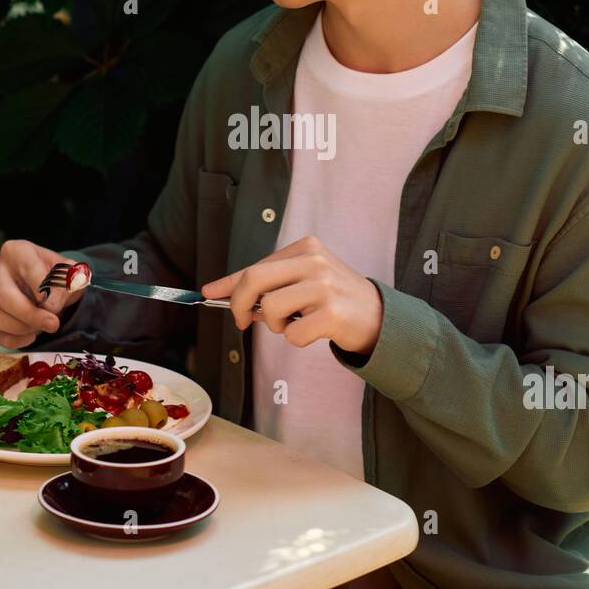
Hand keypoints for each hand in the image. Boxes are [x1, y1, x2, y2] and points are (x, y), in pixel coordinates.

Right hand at [0, 239, 86, 348]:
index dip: (43, 290)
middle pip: (5, 296)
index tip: (54, 305)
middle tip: (53, 324)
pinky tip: (32, 335)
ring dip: (23, 328)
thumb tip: (54, 300)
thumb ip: (69, 282)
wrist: (49, 289)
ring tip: (42, 327)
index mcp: (17, 251)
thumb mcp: (71, 274)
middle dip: (31, 315)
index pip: (28, 270)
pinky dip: (16, 340)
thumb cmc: (57, 278)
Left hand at [201, 235, 382, 355]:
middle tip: (242, 321)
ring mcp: (324, 287)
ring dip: (275, 326)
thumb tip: (224, 294)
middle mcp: (314, 262)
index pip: (256, 265)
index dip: (228, 283)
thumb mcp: (304, 280)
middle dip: (237, 304)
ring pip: (269, 310)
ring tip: (296, 323)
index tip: (208, 293)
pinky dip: (297, 340)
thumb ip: (270, 284)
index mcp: (306, 248)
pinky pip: (292, 334)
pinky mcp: (332, 314)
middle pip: (254, 280)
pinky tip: (314, 332)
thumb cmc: (334, 298)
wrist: (379, 316)